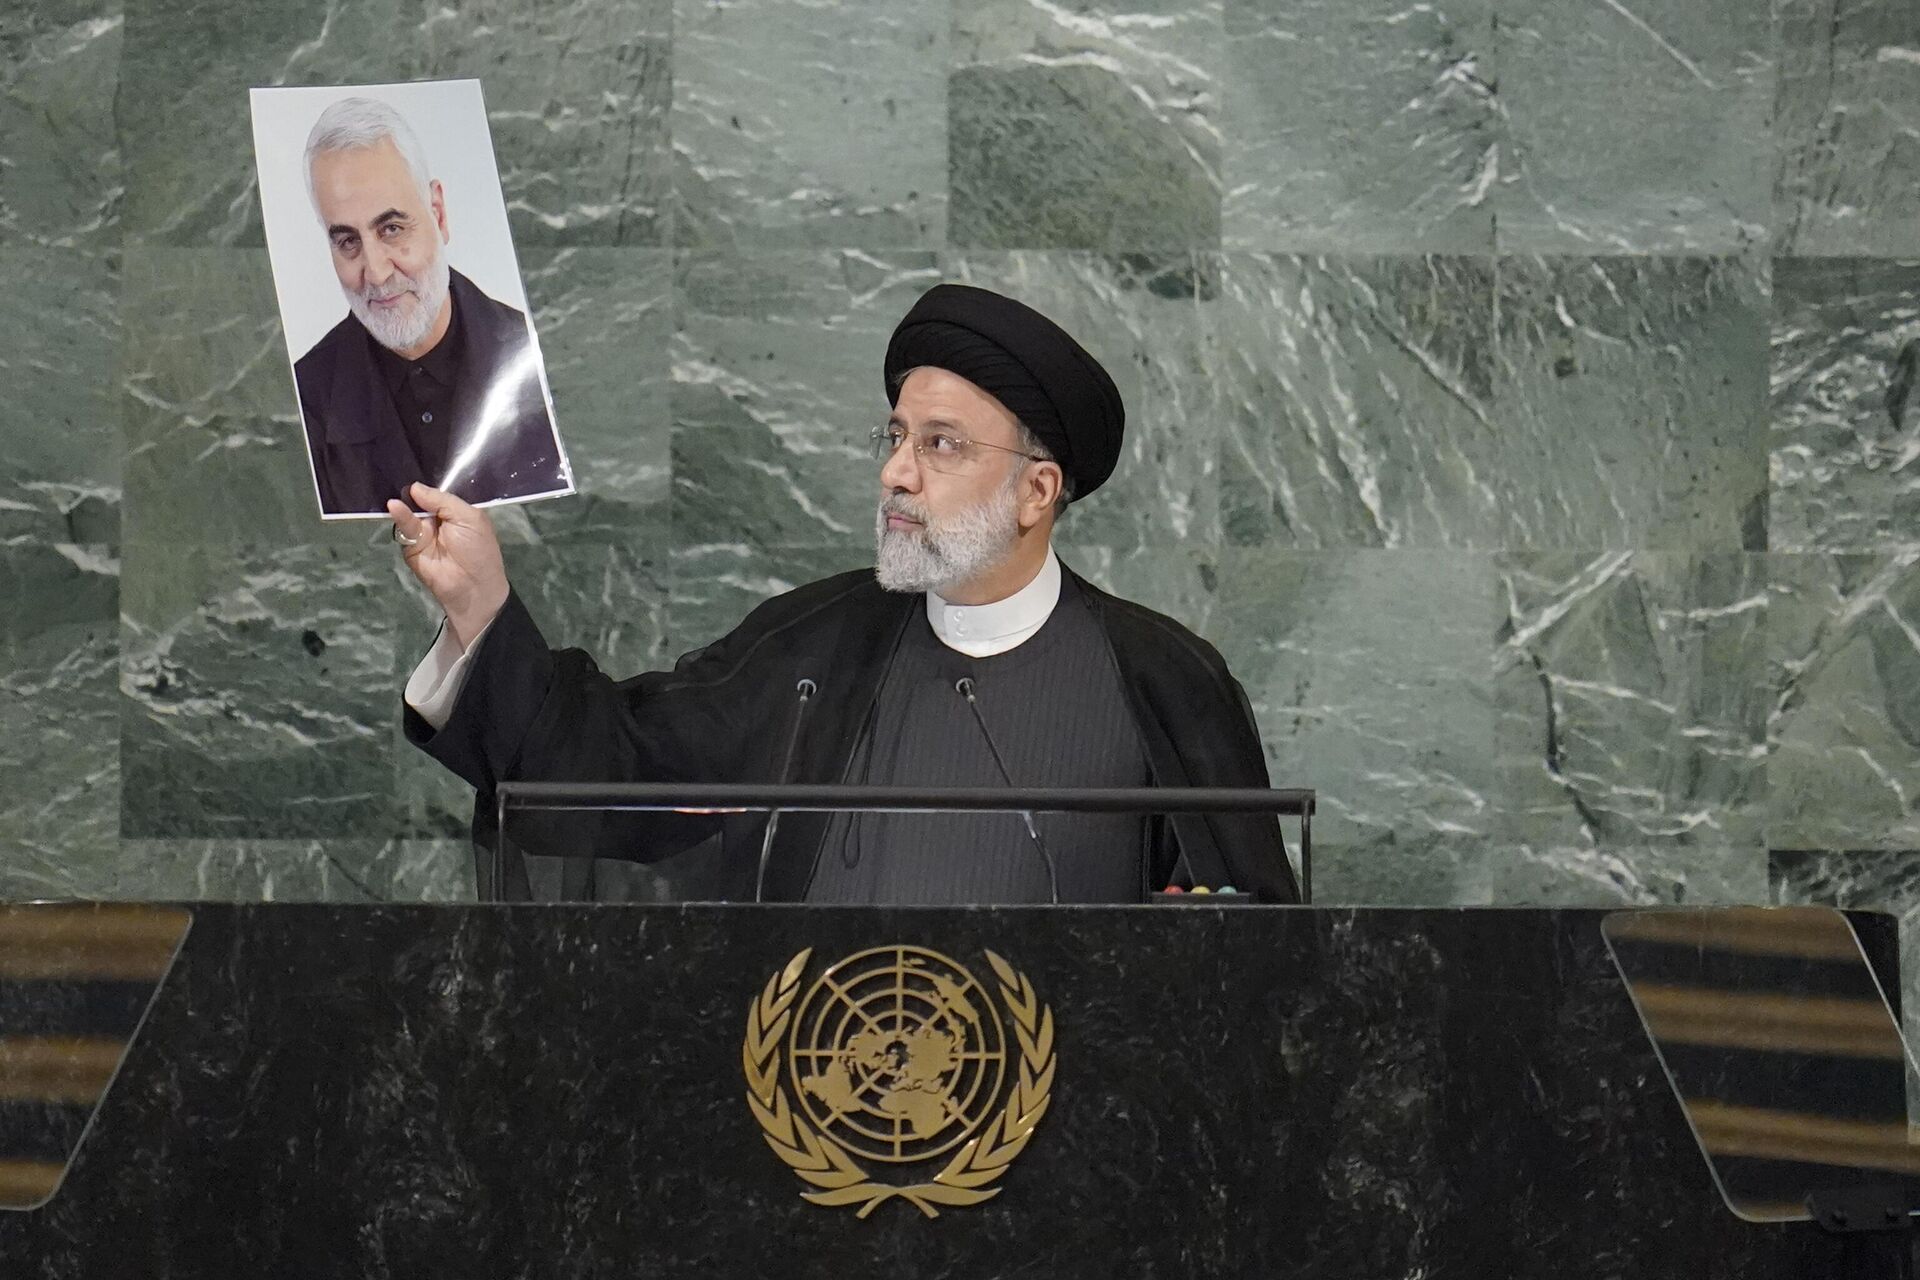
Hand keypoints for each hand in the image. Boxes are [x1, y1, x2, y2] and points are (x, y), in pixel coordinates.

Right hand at [388, 483, 508, 649]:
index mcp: (455, 512)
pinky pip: (403, 528)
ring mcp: (422, 533)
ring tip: (396, 489)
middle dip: (411, 490)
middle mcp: (437, 520)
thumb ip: (443, 500)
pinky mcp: (410, 547)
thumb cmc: (478, 549)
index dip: (427, 484)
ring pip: (408, 512)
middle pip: (419, 500)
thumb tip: (415, 487)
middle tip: (398, 471)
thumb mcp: (469, 517)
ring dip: (403, 502)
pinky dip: (399, 516)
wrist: (473, 587)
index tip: (413, 465)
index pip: (437, 493)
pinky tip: (395, 506)